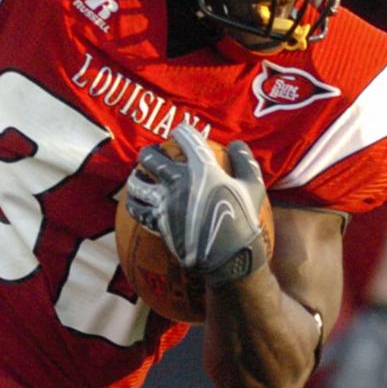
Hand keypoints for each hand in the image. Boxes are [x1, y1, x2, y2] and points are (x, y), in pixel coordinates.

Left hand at [125, 124, 269, 284]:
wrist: (229, 256)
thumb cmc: (244, 219)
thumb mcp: (253, 187)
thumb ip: (244, 161)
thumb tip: (236, 143)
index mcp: (203, 169)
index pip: (186, 138)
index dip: (183, 131)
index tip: (181, 132)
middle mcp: (179, 182)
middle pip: (151, 158)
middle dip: (149, 151)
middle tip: (151, 152)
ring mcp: (165, 203)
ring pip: (137, 183)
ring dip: (135, 177)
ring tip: (138, 175)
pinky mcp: (158, 222)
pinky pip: (136, 210)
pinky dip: (132, 203)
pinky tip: (133, 201)